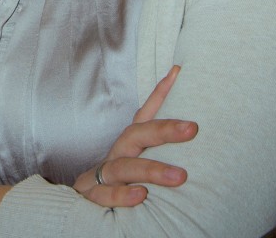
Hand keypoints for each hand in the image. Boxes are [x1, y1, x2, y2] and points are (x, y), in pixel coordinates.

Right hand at [73, 66, 197, 206]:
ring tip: (179, 176)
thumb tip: (192, 134)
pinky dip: (121, 195)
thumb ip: (161, 154)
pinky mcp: (92, 196)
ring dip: (151, 170)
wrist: (82, 202)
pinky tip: (141, 195)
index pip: (145, 116)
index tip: (178, 72)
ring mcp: (103, 173)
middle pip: (136, 135)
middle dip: (164, 130)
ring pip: (124, 166)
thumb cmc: (118, 181)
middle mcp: (116, 154)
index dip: (160, 94)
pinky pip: (105, 194)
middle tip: (192, 128)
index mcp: (129, 145)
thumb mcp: (139, 164)